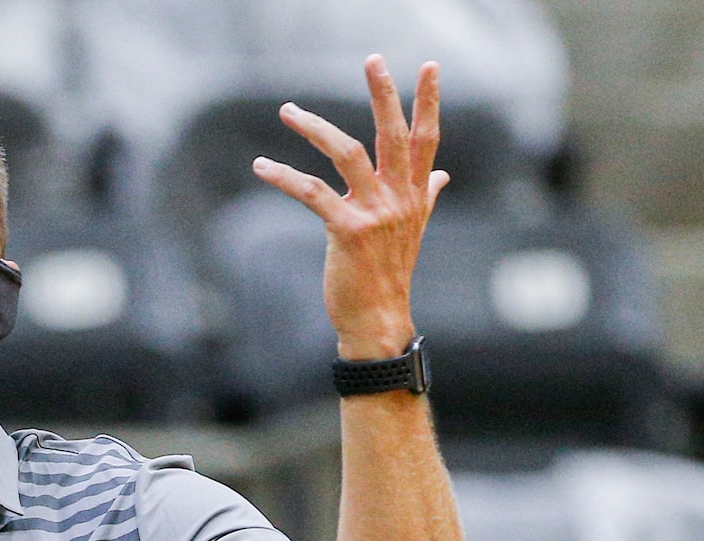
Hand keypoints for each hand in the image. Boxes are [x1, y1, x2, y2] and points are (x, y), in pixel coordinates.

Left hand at [253, 57, 446, 359]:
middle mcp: (399, 198)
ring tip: (288, 109)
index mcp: (415, 193)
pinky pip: (312, 192)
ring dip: (315, 127)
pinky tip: (262, 165)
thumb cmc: (390, 273)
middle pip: (392, 135)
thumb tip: (441, 175)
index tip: (429, 66)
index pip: (425, 138)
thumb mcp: (414, 229)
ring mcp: (374, 214)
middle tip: (372, 59)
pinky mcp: (346, 231)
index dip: (428, 101)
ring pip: (347, 154)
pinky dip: (283, 176)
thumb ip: (427, 196)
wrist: (378, 318)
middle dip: (384, 94)